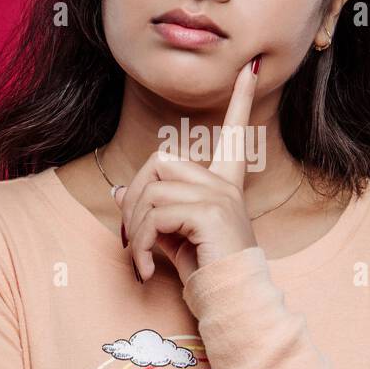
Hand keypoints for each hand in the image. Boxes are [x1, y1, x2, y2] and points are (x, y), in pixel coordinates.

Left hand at [113, 55, 262, 285]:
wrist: (230, 301)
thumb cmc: (206, 271)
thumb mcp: (173, 236)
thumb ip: (151, 210)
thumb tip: (117, 192)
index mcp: (224, 183)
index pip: (234, 132)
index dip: (240, 99)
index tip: (252, 68)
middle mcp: (225, 183)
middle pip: (160, 161)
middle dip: (134, 200)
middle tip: (135, 239)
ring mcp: (219, 194)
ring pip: (151, 190)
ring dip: (135, 230)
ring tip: (143, 259)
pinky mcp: (209, 210)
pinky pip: (156, 214)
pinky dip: (142, 244)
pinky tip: (150, 268)